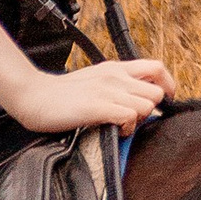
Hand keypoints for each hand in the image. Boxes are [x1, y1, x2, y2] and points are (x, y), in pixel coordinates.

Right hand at [7, 55, 174, 135]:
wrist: (34, 95)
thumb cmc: (62, 93)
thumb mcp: (95, 80)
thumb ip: (116, 84)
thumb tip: (137, 99)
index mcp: (115, 68)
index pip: (157, 68)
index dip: (167, 86)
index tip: (161, 103)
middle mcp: (115, 76)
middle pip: (158, 92)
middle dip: (152, 109)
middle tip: (135, 119)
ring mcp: (107, 91)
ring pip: (148, 105)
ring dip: (139, 121)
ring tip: (122, 125)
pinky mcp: (97, 107)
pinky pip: (130, 117)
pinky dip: (127, 129)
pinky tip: (114, 130)